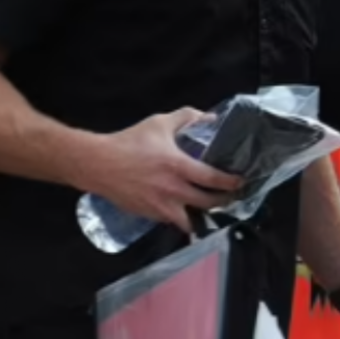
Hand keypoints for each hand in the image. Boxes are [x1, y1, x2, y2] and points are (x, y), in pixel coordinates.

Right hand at [83, 109, 243, 233]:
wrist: (98, 164)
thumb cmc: (130, 142)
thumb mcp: (159, 123)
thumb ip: (185, 118)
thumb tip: (209, 117)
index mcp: (178, 166)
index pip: (213, 179)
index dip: (231, 183)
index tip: (241, 182)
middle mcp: (172, 190)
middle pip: (207, 204)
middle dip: (223, 202)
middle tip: (230, 197)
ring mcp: (160, 206)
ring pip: (190, 220)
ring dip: (202, 216)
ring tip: (209, 209)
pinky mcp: (149, 215)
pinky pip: (172, 221)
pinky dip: (181, 218)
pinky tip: (185, 210)